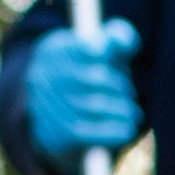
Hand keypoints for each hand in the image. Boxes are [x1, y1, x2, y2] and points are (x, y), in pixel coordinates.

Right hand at [27, 25, 144, 159]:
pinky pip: (91, 132)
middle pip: (98, 77)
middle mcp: (42, 76)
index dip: (109, 52)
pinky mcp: (53, 135)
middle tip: (128, 93)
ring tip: (131, 112)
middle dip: (121, 86)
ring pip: (97, 105)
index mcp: (52, 50)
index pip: (90, 46)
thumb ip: (117, 38)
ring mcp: (44, 106)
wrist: (57, 126)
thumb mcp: (101, 52)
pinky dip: (116, 131)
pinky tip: (127, 129)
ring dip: (123, 109)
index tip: (117, 59)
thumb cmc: (89, 80)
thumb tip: (124, 42)